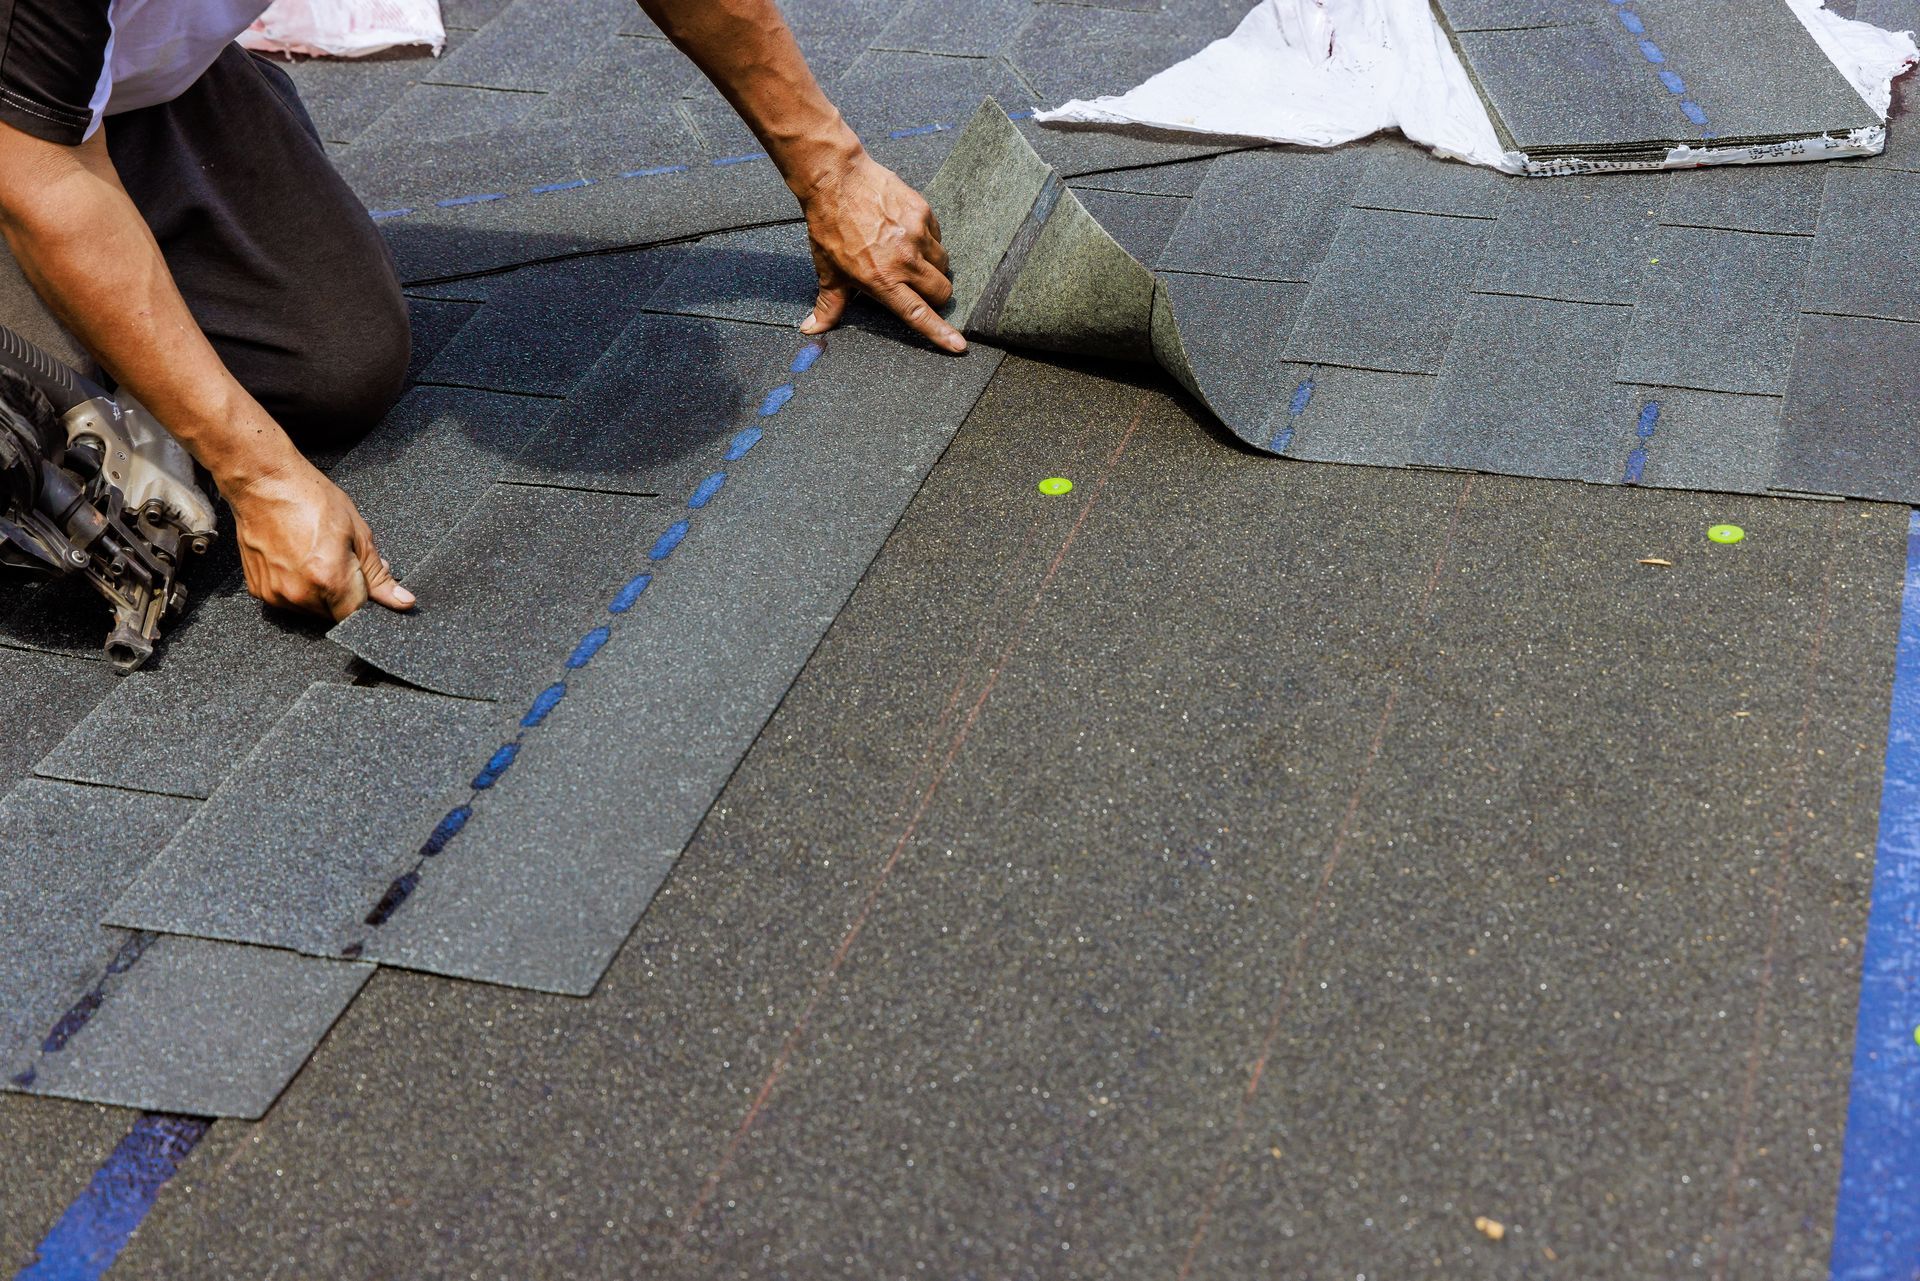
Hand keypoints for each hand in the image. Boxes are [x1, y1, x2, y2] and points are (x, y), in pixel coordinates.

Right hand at [225, 454, 413, 620]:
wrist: (264, 483)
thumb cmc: (311, 499)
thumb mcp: (358, 533)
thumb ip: (379, 575)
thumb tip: (403, 602)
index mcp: (329, 580)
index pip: (358, 614)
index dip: (365, 598)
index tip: (364, 581)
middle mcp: (299, 594)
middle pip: (334, 614)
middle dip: (344, 594)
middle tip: (341, 561)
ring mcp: (275, 594)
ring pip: (311, 610)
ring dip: (320, 592)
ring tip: (316, 556)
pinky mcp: (258, 590)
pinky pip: (288, 601)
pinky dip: (297, 587)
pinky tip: (296, 560)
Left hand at [796, 149, 965, 352]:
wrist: (836, 179)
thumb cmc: (829, 227)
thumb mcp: (828, 271)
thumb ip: (828, 305)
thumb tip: (811, 329)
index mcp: (881, 280)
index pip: (918, 313)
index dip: (940, 332)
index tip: (959, 346)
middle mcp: (904, 260)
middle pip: (942, 291)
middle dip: (936, 296)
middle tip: (918, 287)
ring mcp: (917, 235)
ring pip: (943, 263)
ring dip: (933, 267)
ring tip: (908, 256)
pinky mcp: (923, 213)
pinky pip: (938, 235)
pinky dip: (928, 239)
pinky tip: (906, 233)